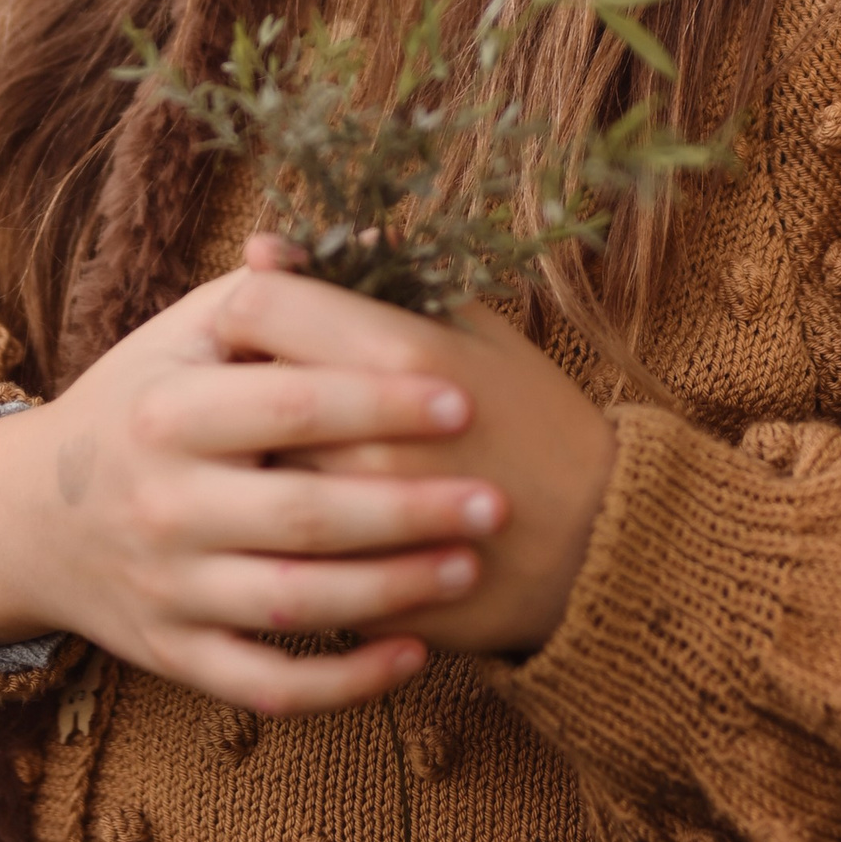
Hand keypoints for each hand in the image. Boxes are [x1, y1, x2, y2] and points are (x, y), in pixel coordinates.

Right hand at [0, 264, 504, 713]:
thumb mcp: (182, 333)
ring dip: (390, 593)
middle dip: (408, 510)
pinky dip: (341, 684)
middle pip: (302, 515)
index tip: (464, 400)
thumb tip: (375, 242)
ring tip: (469, 566)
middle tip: (497, 501)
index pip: (290, 404)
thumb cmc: (139, 399)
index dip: (380, 401)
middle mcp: (164, 504)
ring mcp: (167, 588)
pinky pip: (263, 685)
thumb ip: (274, 296)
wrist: (28, 516)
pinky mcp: (172, 655)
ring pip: (292, 605)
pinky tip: (411, 655)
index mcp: (169, 411)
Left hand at [220, 259, 616, 657]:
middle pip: (243, 391)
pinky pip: (280, 558)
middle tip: (265, 390)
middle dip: (245, 386)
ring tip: (291, 456)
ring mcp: (359, 527)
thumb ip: (379, 283)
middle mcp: (367, 438)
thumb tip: (268, 248)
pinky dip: (280, 540)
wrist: (598, 547)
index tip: (263, 324)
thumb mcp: (477, 330)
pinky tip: (309, 527)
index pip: (257, 306)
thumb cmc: (535, 418)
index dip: (249, 308)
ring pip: (252, 477)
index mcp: (399, 355)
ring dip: (258, 463)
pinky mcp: (355, 593)